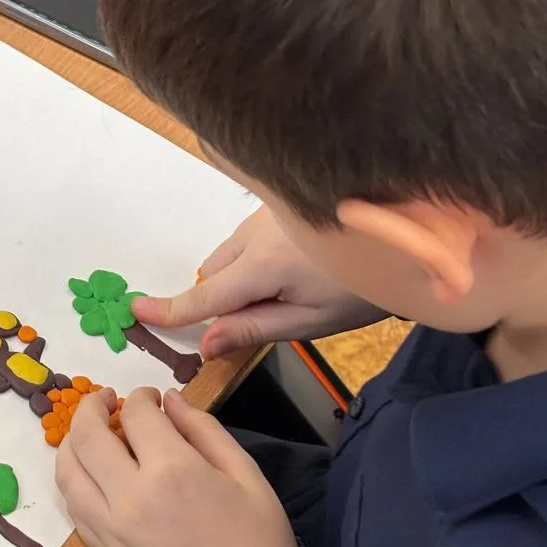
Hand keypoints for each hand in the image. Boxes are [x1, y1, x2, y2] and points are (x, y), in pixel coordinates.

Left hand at [56, 385, 304, 546]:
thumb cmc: (258, 541)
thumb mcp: (246, 473)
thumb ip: (204, 429)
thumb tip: (169, 401)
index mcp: (172, 470)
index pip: (135, 414)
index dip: (141, 396)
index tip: (152, 398)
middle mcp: (129, 496)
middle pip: (86, 436)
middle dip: (92, 407)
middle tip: (107, 400)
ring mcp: (110, 528)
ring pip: (67, 472)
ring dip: (73, 442)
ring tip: (91, 433)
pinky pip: (73, 507)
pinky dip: (75, 481)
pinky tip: (92, 473)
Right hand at [131, 205, 383, 357]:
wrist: (410, 232)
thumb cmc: (363, 288)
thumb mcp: (312, 322)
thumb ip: (255, 329)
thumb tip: (206, 343)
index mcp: (265, 265)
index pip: (206, 295)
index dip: (172, 309)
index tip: (136, 311)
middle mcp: (257, 232)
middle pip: (215, 274)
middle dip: (225, 298)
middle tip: (271, 314)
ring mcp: (267, 212)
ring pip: (229, 254)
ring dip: (242, 276)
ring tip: (296, 285)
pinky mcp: (277, 203)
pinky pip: (247, 236)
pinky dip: (256, 255)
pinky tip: (298, 263)